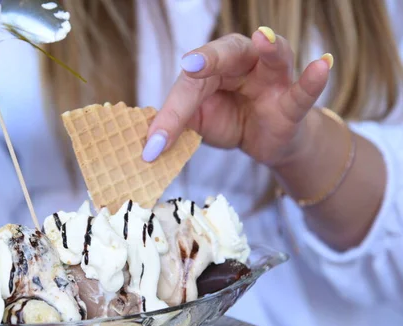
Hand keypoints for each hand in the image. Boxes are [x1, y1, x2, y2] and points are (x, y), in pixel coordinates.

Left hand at [142, 27, 332, 167]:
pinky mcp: (293, 101)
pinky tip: (322, 64)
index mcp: (213, 67)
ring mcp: (272, 78)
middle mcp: (243, 62)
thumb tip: (148, 141)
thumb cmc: (229, 120)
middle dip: (209, 58)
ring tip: (263, 39)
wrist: (266, 141)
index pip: (189, 84)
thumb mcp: (199, 122)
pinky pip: (304, 90)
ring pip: (272, 57)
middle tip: (190, 66)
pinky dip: (314, 78)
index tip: (153, 142)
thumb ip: (178, 122)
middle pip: (225, 54)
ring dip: (269, 47)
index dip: (170, 114)